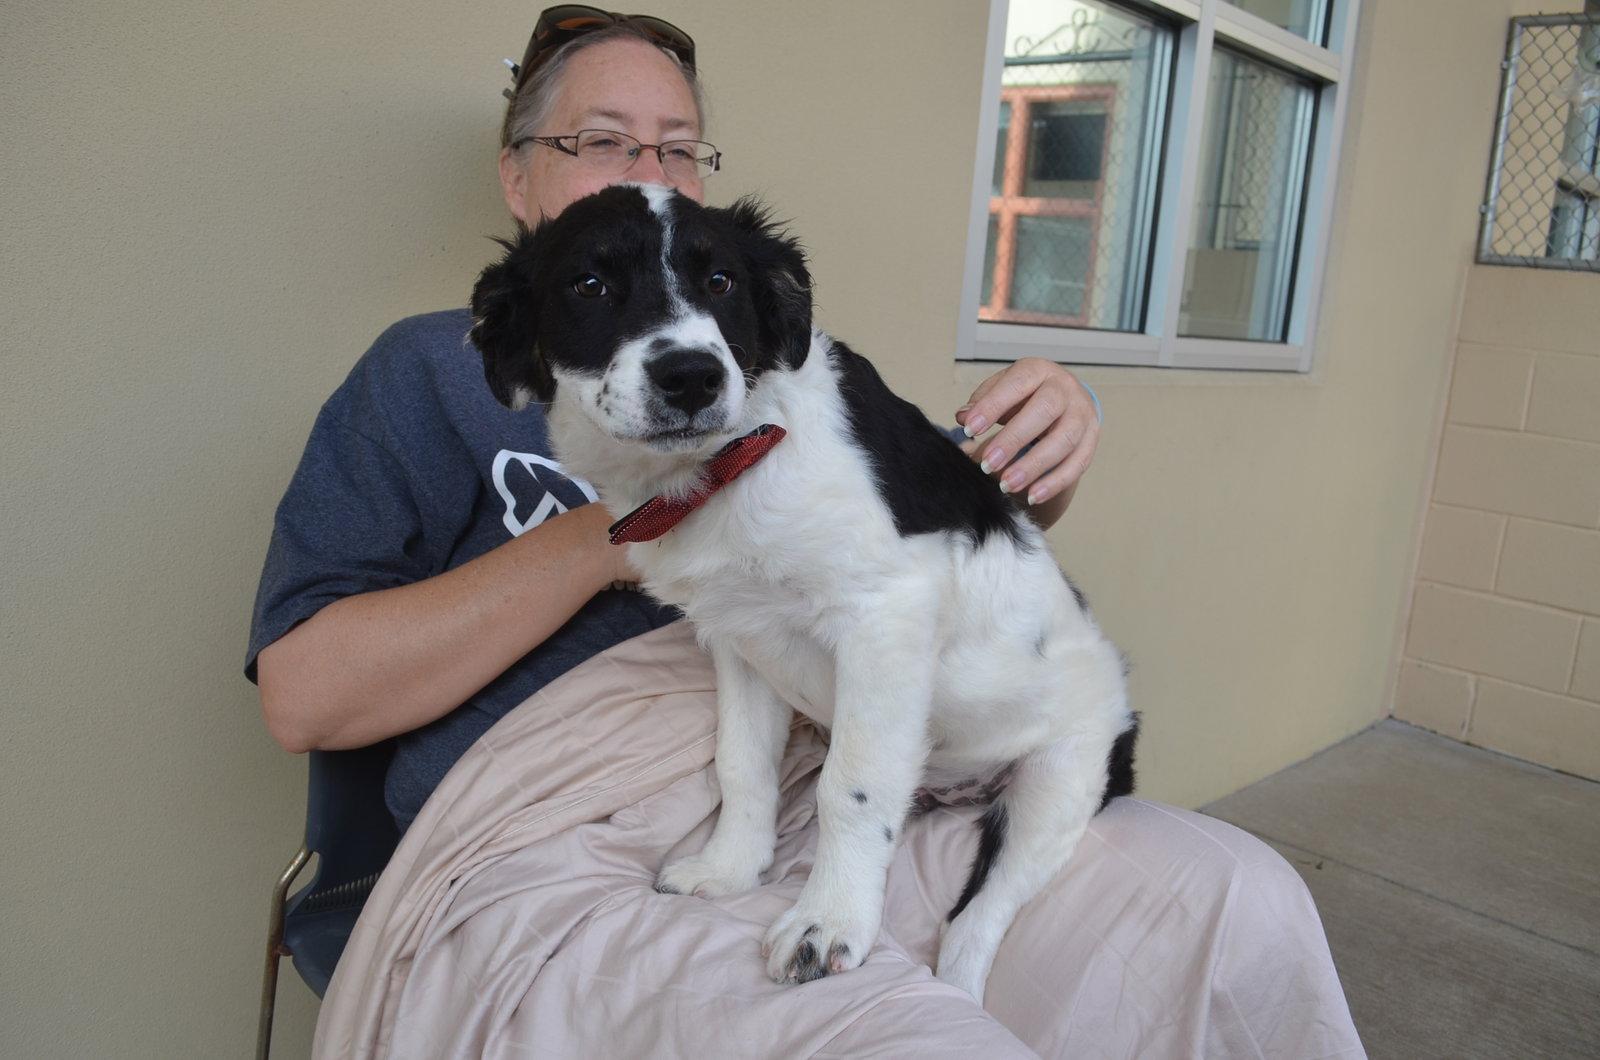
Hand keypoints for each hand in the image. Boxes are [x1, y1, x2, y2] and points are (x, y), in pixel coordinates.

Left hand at [956, 358, 1099, 512]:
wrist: (1065, 401)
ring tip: (1007, 484)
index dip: (993, 406)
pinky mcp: (1091, 440)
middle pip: (1044, 410)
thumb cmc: (1026, 396)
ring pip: (1063, 440)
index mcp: (1039, 371)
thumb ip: (982, 402)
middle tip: (988, 463)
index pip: (1017, 383)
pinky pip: (1077, 464)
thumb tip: (964, 417)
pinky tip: (1033, 496)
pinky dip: (1054, 483)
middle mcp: (1065, 389)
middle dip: (1014, 439)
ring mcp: (1082, 415)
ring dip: (1034, 466)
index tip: (970, 428)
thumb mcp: (1002, 391)